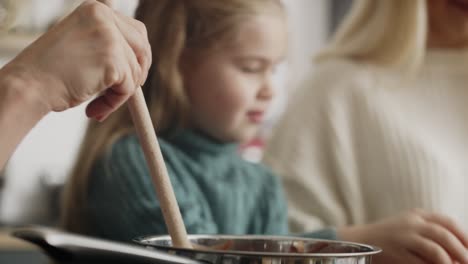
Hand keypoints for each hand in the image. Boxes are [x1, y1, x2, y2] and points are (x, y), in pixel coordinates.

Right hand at [3, 0, 151, 119]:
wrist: (28, 86)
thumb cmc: (49, 72)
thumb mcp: (82, 45)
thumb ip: (106, 45)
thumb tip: (138, 62)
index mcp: (96, 10)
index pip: (135, 30)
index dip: (139, 55)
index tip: (135, 72)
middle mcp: (104, 17)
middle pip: (142, 47)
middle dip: (139, 72)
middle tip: (127, 90)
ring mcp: (110, 37)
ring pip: (135, 72)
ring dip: (120, 93)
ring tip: (96, 104)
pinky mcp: (113, 60)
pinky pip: (129, 88)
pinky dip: (115, 102)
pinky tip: (94, 109)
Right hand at [338, 209, 467, 263]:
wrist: (358, 241)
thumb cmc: (388, 237)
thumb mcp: (408, 226)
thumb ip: (429, 231)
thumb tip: (458, 248)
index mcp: (416, 214)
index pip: (447, 222)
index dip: (464, 235)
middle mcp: (410, 223)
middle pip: (444, 235)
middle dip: (462, 251)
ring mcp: (403, 237)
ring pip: (436, 249)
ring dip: (451, 262)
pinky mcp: (396, 252)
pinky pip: (421, 262)